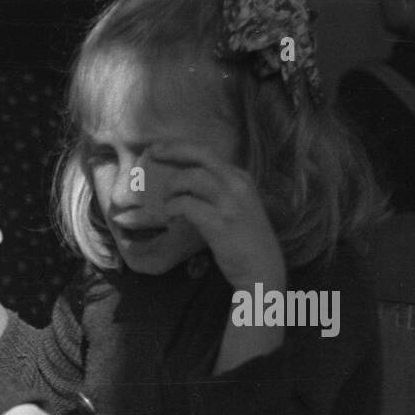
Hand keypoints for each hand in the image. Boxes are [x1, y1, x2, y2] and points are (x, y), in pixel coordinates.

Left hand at [150, 141, 285, 293]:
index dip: (180, 147)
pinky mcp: (220, 222)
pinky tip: (169, 217)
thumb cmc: (243, 240)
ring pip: (192, 177)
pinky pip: (187, 205)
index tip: (159, 149)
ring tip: (166, 202)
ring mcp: (230, 202)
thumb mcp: (234, 207)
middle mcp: (237, 184)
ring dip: (172, 187)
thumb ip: (215, 193)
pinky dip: (173, 207)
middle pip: (201, 154)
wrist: (261, 267)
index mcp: (240, 178)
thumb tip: (181, 185)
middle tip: (152, 154)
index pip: (207, 153)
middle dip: (173, 150)